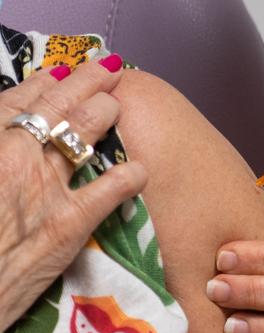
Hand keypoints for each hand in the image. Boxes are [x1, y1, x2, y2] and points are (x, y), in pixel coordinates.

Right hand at [0, 57, 147, 331]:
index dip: (43, 85)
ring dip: (106, 114)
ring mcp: (44, 188)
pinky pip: (109, 190)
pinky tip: (141, 169)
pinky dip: (127, 177)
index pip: (18, 103)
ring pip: (84, 135)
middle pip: (57, 108)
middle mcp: (14, 157)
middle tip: (110, 69)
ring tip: (120, 104)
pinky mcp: (69, 223)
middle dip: (87, 83)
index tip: (61, 74)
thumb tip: (8, 140)